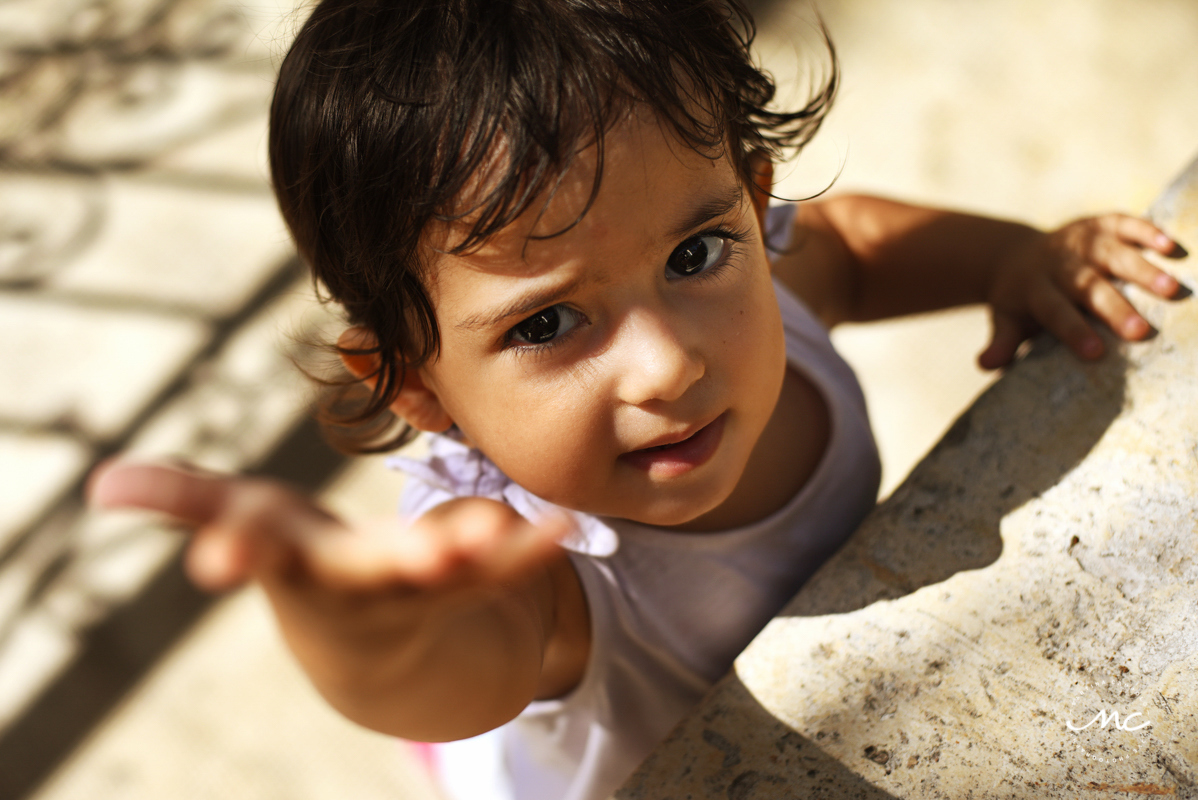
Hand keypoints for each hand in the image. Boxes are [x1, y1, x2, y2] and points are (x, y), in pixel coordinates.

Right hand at [88, 460, 565, 591]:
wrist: (373, 650)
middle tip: (413, 556)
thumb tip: (103, 484)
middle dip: (382, 564)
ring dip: (466, 555)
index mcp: (294, 563)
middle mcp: (356, 587)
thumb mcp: (247, 530)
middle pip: (365, 577)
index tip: (214, 561)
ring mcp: (417, 594)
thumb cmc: (302, 565)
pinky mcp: (466, 590)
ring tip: (494, 528)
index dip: (237, 553)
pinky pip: (502, 573)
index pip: (260, 555)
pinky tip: (561, 527)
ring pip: (443, 580)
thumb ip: (184, 503)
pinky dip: (530, 552)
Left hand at [979, 214, 1184, 368]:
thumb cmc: (1019, 300)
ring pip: (1113, 254)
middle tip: (1141, 332)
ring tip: (1172, 289)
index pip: (1054, 312)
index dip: (1072, 331)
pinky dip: (1147, 231)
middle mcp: (1059, 263)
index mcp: (1034, 290)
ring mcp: (1080, 241)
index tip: (1095, 353)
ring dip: (1142, 269)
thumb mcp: (1005, 319)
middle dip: (1114, 308)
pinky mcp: (1099, 224)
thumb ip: (1001, 341)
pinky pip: (1124, 223)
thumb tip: (985, 364)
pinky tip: (1174, 248)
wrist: (1014, 255)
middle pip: (1088, 285)